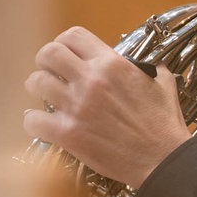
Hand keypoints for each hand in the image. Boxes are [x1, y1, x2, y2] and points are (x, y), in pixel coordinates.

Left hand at [22, 26, 191, 188]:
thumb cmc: (163, 124)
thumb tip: (140, 62)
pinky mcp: (68, 134)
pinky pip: (33, 120)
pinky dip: (33, 121)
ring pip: (36, 83)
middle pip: (48, 53)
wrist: (162, 160)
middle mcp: (91, 80)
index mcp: (112, 64)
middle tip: (50, 72)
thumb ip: (146, 66)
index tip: (65, 53)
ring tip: (45, 96)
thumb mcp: (162, 82)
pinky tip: (41, 123)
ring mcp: (77, 107)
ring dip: (37, 88)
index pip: (74, 35)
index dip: (64, 42)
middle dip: (45, 61)